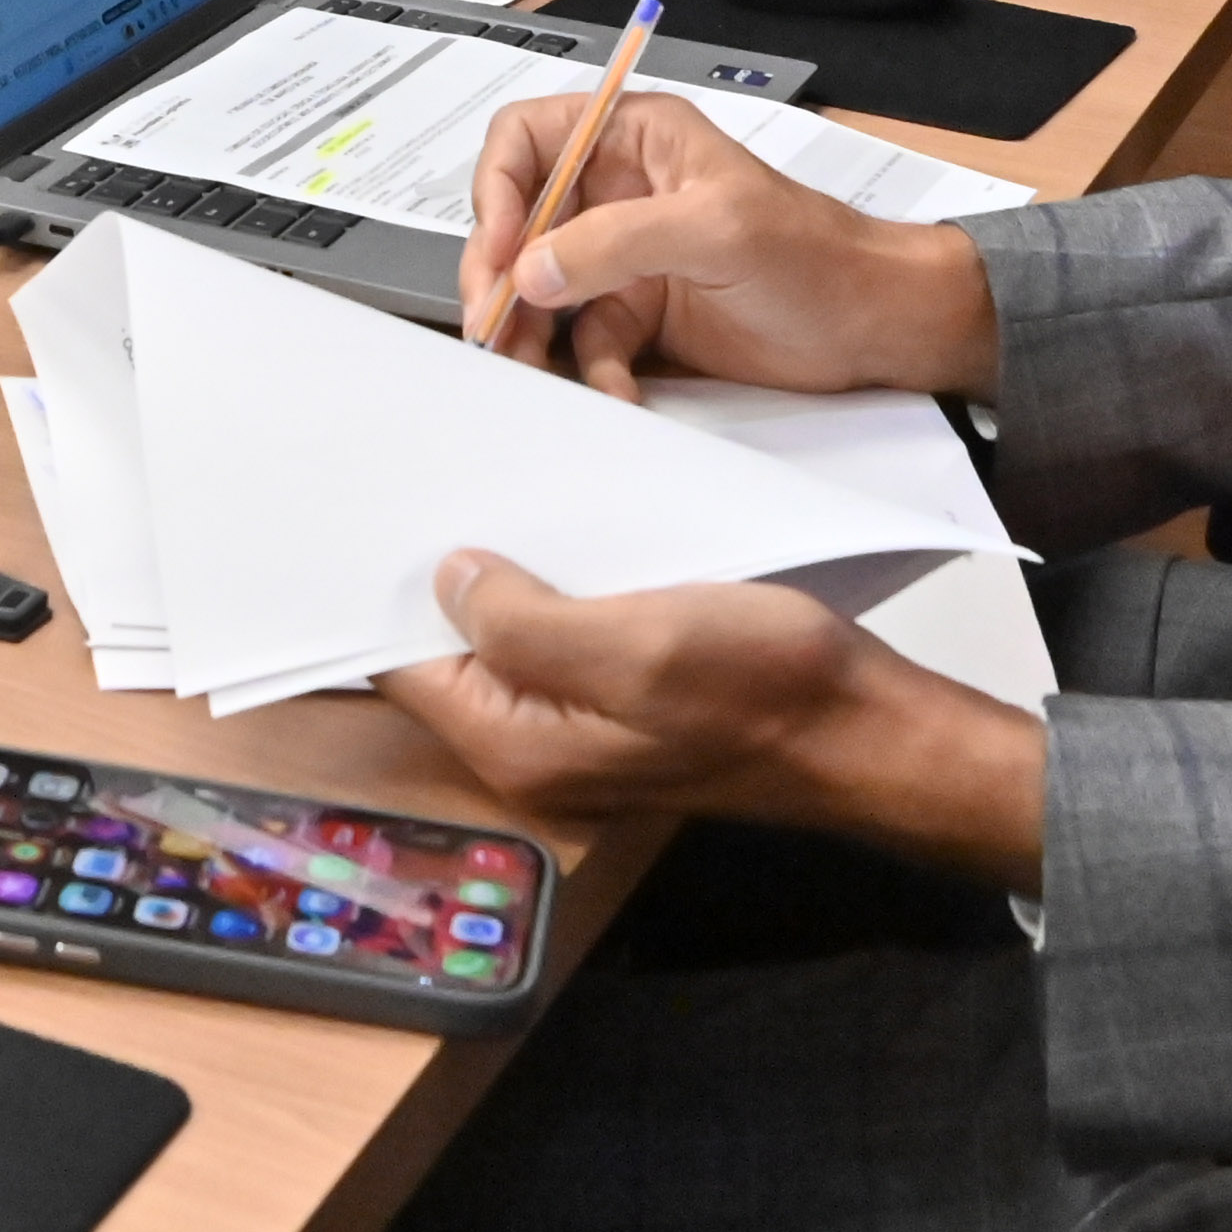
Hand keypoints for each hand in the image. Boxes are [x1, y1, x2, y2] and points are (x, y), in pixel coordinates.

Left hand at [376, 559, 1049, 888]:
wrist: (869, 728)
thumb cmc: (770, 693)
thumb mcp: (637, 647)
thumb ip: (526, 623)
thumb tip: (449, 578)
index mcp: (519, 748)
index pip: (401, 669)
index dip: (378, 594)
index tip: (361, 520)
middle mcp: (536, 748)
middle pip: (444, 654)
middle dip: (431, 577)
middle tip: (418, 483)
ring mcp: (578, 725)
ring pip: (501, 638)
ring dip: (493, 574)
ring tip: (477, 492)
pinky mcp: (620, 696)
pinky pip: (555, 635)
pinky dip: (545, 583)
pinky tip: (553, 530)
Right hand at [462, 89, 999, 396]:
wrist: (873, 327)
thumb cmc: (818, 255)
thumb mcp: (717, 229)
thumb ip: (618, 241)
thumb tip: (533, 266)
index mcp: (636, 140)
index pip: (529, 139)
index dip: (500, 187)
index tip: (500, 245)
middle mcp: (620, 193)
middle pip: (521, 222)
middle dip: (502, 274)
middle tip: (493, 321)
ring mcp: (626, 259)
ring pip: (543, 291)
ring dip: (531, 332)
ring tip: (530, 368)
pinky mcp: (639, 318)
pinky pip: (584, 344)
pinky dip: (589, 372)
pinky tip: (615, 391)